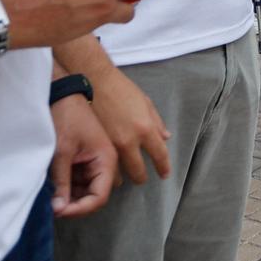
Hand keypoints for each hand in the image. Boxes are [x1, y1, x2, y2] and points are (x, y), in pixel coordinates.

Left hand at [49, 92, 116, 216]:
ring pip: (86, 189)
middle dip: (75, 204)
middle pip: (94, 195)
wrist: (63, 94)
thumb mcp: (62, 152)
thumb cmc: (67, 118)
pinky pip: (80, 180)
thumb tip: (60, 209)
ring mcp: (96, 161)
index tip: (60, 211)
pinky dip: (68, 185)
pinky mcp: (86, 158)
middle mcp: (106, 163)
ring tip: (52, 195)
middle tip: (53, 206)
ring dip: (71, 196)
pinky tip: (55, 184)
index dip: (80, 209)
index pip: (99, 196)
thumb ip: (62, 183)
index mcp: (107, 160)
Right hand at [91, 66, 172, 185]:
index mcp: (145, 128)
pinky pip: (105, 164)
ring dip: (123, 176)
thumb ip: (156, 122)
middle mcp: (129, 140)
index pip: (159, 155)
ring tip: (124, 177)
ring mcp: (111, 145)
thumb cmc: (121, 89)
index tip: (164, 174)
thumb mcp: (145, 102)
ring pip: (119, 172)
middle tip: (142, 178)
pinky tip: (110, 169)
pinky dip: (109, 169)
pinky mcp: (96, 145)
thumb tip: (165, 137)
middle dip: (141, 177)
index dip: (163, 167)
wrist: (94, 82)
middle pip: (138, 170)